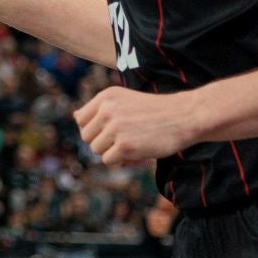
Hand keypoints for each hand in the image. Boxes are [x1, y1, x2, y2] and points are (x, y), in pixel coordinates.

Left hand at [72, 85, 199, 166]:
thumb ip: (100, 108)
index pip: (81, 119)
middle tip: (123, 140)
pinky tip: (137, 152)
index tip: (110, 132)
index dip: (93, 130)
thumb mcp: (124, 100)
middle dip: (102, 142)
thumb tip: (74, 116)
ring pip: (96, 149)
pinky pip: (108, 160)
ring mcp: (115, 128)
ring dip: (112, 152)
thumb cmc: (154, 111)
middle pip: (86, 136)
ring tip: (132, 144)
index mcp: (106, 96)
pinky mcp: (125, 146)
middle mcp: (107, 110)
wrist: (184, 116)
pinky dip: (121, 160)